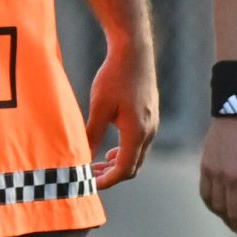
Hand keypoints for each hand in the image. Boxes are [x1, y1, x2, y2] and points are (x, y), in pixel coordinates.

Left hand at [84, 40, 159, 190]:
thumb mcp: (99, 107)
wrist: (134, 52)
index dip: (107, 181)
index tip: (88, 184)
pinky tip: (109, 148)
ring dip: (117, 164)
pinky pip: (139, 144)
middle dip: (111, 175)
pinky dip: (124, 152)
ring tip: (96, 164)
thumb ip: (92, 135)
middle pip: (133, 166)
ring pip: (136, 155)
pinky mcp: (150, 116)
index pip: (124, 169)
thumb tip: (83, 158)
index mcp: (137, 132)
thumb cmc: (115, 77)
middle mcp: (149, 132)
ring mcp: (152, 124)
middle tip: (89, 176)